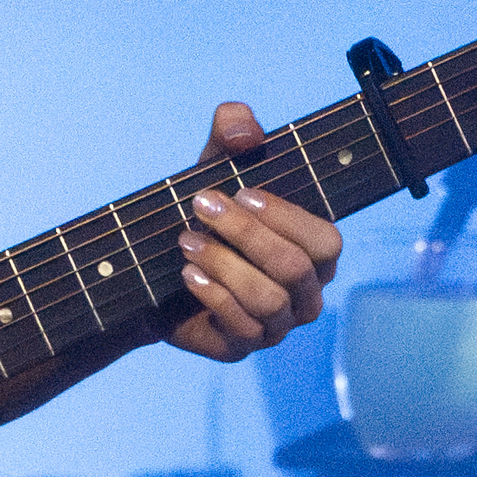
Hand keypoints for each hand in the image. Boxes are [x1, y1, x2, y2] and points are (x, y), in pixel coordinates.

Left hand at [167, 100, 343, 361]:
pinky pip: (241, 329)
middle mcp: (305, 294)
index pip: (326, 241)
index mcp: (313, 252)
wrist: (150, 269)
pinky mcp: (243, 346)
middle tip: (201, 207)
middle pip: (293, 269)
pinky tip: (187, 274)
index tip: (241, 192)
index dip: (286, 218)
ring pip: (267, 301)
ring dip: (223, 265)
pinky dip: (212, 296)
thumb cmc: (201, 212)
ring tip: (186, 241)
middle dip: (245, 234)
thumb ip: (233, 130)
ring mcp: (278, 326)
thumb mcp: (213, 163)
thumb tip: (247, 133)